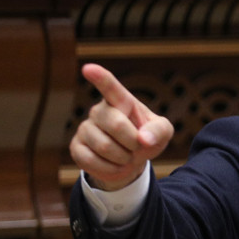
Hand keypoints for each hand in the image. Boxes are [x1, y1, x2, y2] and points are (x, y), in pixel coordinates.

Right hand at [69, 63, 173, 190]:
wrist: (129, 161)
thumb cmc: (145, 139)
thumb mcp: (162, 132)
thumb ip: (159, 131)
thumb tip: (144, 139)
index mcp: (120, 101)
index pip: (110, 86)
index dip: (100, 77)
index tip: (88, 69)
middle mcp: (99, 111)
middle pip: (116, 125)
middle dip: (133, 142)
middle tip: (137, 147)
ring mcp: (85, 128)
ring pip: (104, 146)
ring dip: (123, 158)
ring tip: (126, 156)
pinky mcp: (76, 147)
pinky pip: (91, 161)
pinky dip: (110, 169)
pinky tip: (115, 166)